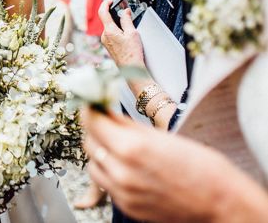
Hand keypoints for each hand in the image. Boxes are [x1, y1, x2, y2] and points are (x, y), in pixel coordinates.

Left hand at [82, 108, 267, 221]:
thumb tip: (103, 109)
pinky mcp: (128, 208)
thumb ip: (126, 125)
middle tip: (106, 121)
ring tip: (119, 146)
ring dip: (100, 152)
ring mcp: (123, 194)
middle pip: (89, 142)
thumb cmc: (199, 165)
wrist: (222, 204)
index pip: (92, 121)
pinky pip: (107, 184)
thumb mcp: (159, 134)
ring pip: (93, 165)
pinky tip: (128, 166)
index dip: (89, 108)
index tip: (90, 102)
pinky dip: (111, 172)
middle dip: (95, 129)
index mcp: (131, 148)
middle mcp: (122, 173)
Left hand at [97, 1, 144, 69]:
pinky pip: (111, 35)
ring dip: (117, 25)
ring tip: (128, 28)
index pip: (103, 12)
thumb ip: (127, 20)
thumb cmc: (132, 54)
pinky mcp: (108, 46)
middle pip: (107, 20)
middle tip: (124, 13)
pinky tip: (126, 36)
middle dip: (115, 16)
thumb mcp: (132, 33)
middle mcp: (104, 36)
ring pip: (110, 28)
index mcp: (109, 31)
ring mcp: (105, 42)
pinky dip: (117, 32)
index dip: (106, 4)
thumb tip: (125, 12)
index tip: (110, 0)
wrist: (131, 69)